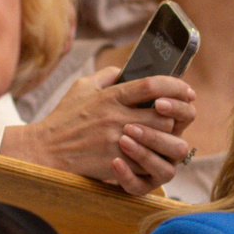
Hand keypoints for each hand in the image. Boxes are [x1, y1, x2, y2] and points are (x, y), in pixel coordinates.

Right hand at [0, 68, 195, 194]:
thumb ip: (106, 76)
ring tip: (164, 137)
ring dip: (166, 138)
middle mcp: (116, 117)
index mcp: (111, 96)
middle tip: (174, 119)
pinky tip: (152, 155)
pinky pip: (147, 162)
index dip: (175, 85)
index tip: (187, 90)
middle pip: (163, 115)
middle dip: (174, 117)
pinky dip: (153, 159)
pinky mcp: (115, 162)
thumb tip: (126, 70)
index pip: (151, 84)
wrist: (45, 150)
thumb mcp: (81, 87)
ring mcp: (117, 141)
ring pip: (159, 139)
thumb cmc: (64, 118)